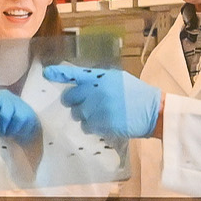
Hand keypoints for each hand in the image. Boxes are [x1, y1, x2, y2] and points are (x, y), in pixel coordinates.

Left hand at [0, 76, 40, 142]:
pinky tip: (11, 132)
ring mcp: (15, 103)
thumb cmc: (0, 118)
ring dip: (0, 129)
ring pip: (3, 117)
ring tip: (1, 133)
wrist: (25, 126)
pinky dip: (10, 131)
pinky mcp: (25, 112)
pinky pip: (14, 123)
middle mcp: (2, 97)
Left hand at [43, 63, 161, 139]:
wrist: (154, 111)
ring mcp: (97, 108)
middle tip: (88, 104)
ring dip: (85, 116)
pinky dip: (93, 126)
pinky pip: (86, 126)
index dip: (59, 74)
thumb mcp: (118, 79)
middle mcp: (95, 91)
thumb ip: (98, 80)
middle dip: (75, 103)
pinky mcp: (101, 123)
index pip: (74, 74)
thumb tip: (79, 85)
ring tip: (102, 114)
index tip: (47, 74)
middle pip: (70, 99)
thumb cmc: (137, 94)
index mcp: (100, 78)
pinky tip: (105, 122)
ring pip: (77, 115)